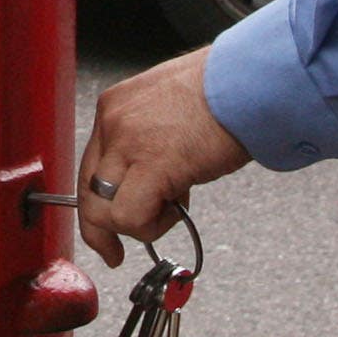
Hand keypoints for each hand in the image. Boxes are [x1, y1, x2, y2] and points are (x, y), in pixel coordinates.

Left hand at [74, 47, 252, 266]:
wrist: (250, 84)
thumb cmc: (225, 92)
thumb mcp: (168, 108)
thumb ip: (147, 140)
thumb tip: (147, 178)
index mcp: (116, 106)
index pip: (90, 168)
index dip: (98, 206)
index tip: (106, 231)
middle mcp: (113, 121)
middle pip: (87, 193)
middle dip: (103, 230)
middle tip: (116, 253)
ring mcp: (127, 142)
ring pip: (105, 211)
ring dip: (139, 223)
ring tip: (174, 204)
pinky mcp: (151, 164)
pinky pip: (130, 216)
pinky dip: (152, 225)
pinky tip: (179, 207)